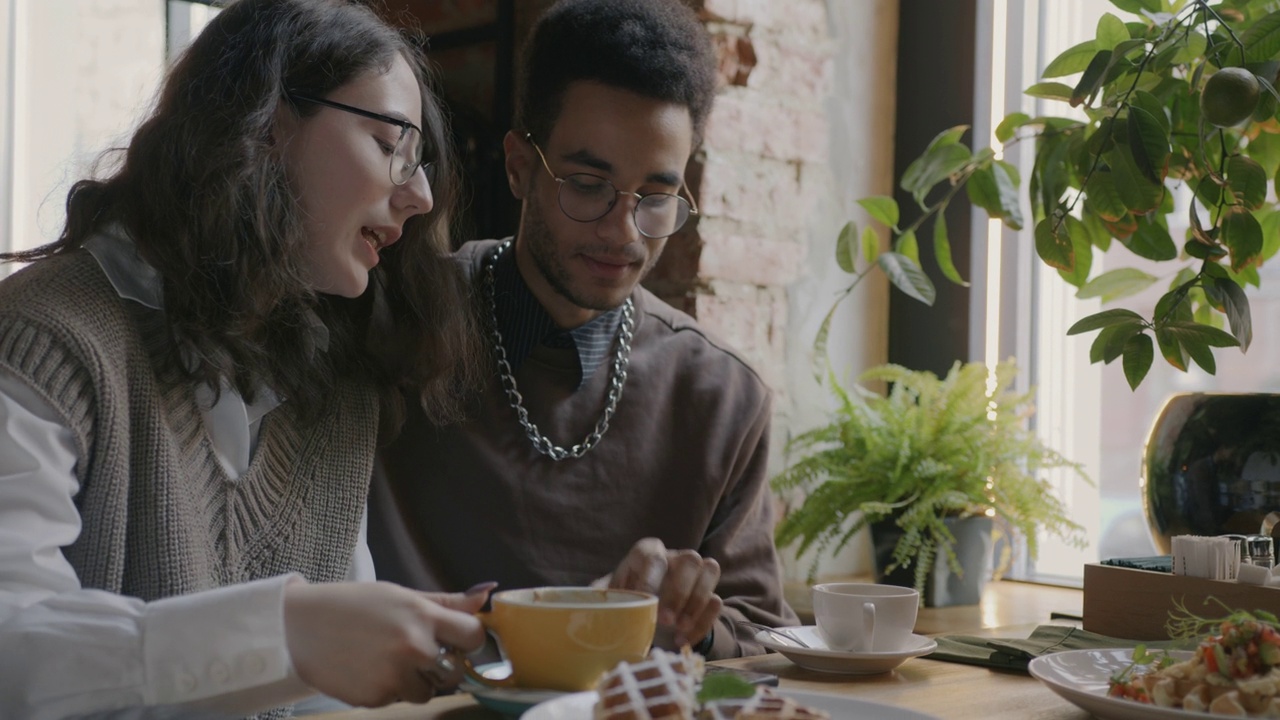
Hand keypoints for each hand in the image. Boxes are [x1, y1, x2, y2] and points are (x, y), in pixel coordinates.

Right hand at [283, 580, 490, 706]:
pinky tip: (368, 670)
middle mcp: (413, 647)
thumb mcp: (400, 595)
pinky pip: (398, 700)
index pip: (473, 635)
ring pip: (427, 691)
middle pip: (454, 671)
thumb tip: (486, 596)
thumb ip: (445, 602)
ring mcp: (394, 676)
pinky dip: (388, 689)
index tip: (454, 638)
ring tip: (386, 659)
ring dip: (414, 681)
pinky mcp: (376, 698)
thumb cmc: (354, 606)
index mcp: (422, 616)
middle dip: (441, 664)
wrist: (300, 627)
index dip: (466, 638)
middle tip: (414, 650)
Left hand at [607, 538, 722, 648]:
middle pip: (690, 559)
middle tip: (665, 620)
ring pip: (710, 570)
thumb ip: (602, 598)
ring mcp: (696, 574)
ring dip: (696, 602)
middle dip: (679, 591)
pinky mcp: (709, 594)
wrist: (647, 612)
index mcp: (648, 552)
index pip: (654, 555)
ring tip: (678, 628)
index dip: (650, 577)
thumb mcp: (611, 596)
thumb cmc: (626, 598)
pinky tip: (683, 640)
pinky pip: (716, 602)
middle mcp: (675, 557)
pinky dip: (702, 624)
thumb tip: (588, 609)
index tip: (645, 602)